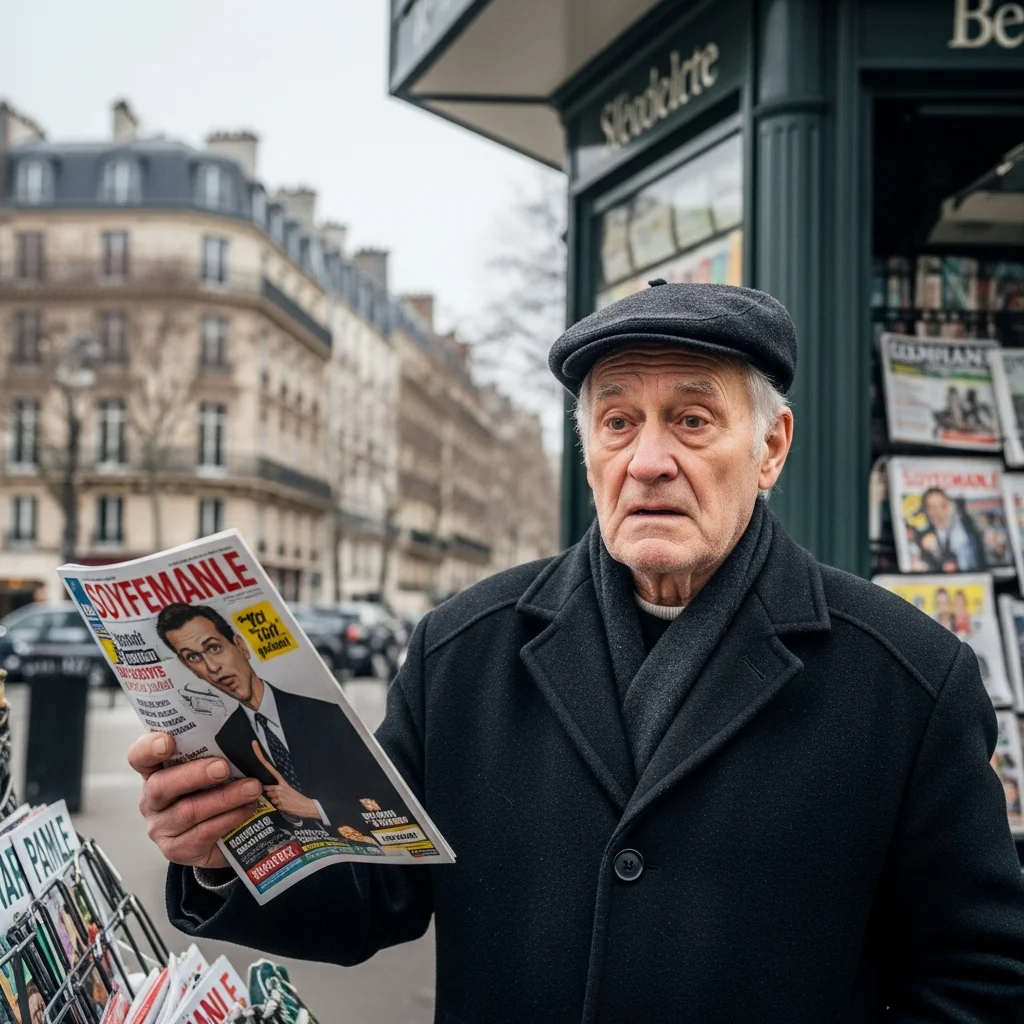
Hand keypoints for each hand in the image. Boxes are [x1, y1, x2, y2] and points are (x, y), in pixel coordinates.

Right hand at [128, 732, 261, 868]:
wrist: (224, 836)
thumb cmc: (215, 790)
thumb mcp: (211, 769)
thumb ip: (215, 754)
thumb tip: (241, 739)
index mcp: (156, 772)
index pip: (140, 757)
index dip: (149, 748)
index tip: (168, 742)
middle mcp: (152, 800)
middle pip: (161, 786)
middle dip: (195, 774)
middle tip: (224, 768)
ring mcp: (161, 827)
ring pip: (188, 811)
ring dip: (225, 798)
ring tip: (252, 788)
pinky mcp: (176, 849)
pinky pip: (203, 833)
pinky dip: (229, 818)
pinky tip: (247, 809)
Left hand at [251, 741, 319, 818]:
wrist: (306, 807)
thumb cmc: (298, 797)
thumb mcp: (289, 788)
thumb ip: (278, 786)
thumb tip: (268, 788)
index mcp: (282, 781)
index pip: (268, 766)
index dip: (260, 756)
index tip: (254, 744)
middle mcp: (278, 787)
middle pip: (266, 787)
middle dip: (269, 790)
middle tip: (279, 794)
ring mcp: (278, 796)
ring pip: (269, 796)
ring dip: (274, 798)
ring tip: (283, 799)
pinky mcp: (279, 804)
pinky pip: (273, 804)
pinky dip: (277, 804)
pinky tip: (284, 804)